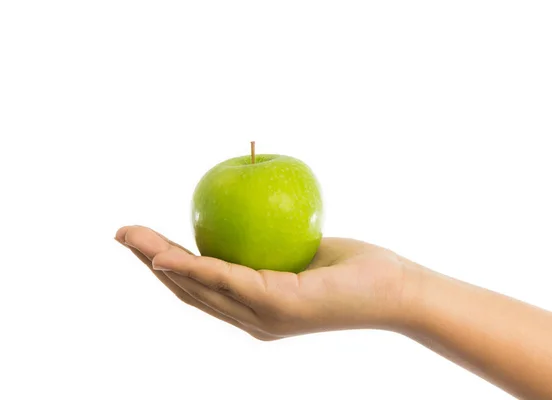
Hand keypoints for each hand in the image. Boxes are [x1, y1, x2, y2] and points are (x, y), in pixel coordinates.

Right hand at [115, 225, 419, 339]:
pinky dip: (196, 268)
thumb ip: (273, 247)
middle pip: (190, 291)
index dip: (167, 267)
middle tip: (122, 235)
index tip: (143, 241)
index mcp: (256, 307)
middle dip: (151, 263)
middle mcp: (253, 319)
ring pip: (200, 288)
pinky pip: (230, 281)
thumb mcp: (303, 252)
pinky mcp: (279, 306)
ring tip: (132, 240)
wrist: (396, 291)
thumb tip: (254, 216)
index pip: (202, 288)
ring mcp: (264, 317)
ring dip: (161, 264)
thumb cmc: (354, 268)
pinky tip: (170, 255)